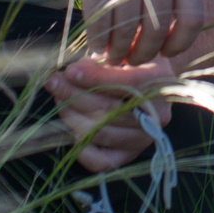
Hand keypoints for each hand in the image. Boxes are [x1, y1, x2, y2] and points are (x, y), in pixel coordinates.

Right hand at [45, 0, 198, 65]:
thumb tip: (180, 28)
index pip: (193, 15)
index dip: (180, 43)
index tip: (165, 54)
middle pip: (158, 28)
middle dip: (144, 52)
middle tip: (132, 61)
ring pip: (127, 29)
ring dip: (119, 51)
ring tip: (113, 57)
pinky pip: (100, 21)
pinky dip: (97, 40)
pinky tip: (95, 46)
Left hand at [46, 55, 179, 172]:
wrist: (152, 87)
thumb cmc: (133, 64)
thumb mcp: (125, 52)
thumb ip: (104, 60)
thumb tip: (73, 72)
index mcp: (159, 83)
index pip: (127, 83)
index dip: (95, 78)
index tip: (70, 71)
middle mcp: (156, 116)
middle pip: (109, 110)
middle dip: (74, 95)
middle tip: (54, 82)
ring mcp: (142, 139)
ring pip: (99, 133)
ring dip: (71, 115)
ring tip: (58, 98)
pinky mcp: (128, 156)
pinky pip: (98, 160)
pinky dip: (80, 145)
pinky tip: (71, 127)